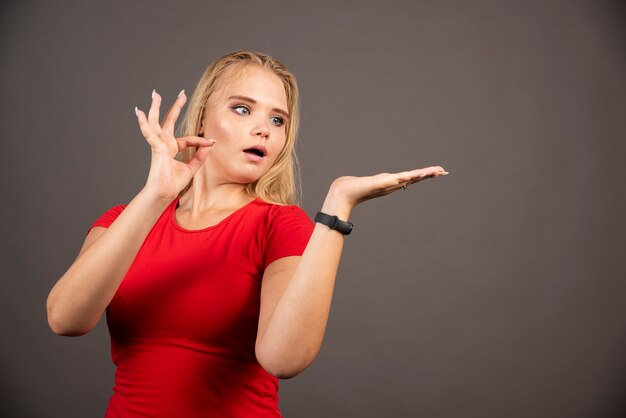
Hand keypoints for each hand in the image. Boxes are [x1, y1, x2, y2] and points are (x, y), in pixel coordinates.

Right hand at [135, 90, 215, 201]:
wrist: (164, 193)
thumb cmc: (173, 183)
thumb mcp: (191, 168)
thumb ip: (200, 156)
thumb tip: (209, 144)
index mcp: (172, 148)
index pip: (188, 139)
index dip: (200, 141)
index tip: (211, 142)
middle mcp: (164, 144)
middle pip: (169, 121)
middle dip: (176, 107)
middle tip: (182, 94)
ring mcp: (158, 145)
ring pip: (156, 122)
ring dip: (156, 108)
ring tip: (156, 95)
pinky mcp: (155, 148)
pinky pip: (150, 133)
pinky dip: (144, 123)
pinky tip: (139, 113)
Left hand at [325, 166, 447, 214]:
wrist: (345, 192)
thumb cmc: (356, 188)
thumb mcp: (371, 183)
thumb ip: (376, 183)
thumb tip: (379, 182)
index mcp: (392, 183)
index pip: (412, 177)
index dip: (424, 175)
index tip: (438, 172)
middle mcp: (393, 184)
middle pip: (414, 178)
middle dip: (429, 174)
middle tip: (443, 171)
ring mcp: (388, 184)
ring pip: (409, 178)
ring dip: (422, 175)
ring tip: (435, 171)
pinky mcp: (382, 183)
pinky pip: (398, 179)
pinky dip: (407, 177)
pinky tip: (415, 174)